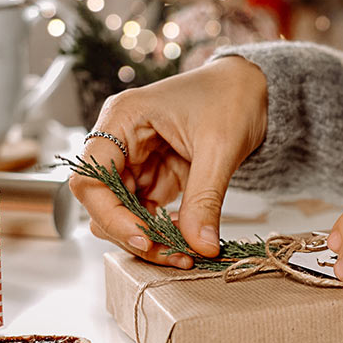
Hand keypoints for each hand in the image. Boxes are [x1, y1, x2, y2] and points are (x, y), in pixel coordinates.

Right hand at [69, 56, 267, 267]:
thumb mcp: (220, 147)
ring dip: (150, 237)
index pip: (90, 178)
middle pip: (103, 202)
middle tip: (174, 254)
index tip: (145, 238)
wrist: (253, 87)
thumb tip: (199, 246)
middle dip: (134, 233)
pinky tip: (189, 240)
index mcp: (122, 118)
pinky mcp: (155, 175)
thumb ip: (205, 199)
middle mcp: (121, 140)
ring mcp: (136, 160)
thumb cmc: (232, 96)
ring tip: (187, 252)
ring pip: (124, 213)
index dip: (110, 215)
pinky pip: (147, 212)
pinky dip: (164, 231)